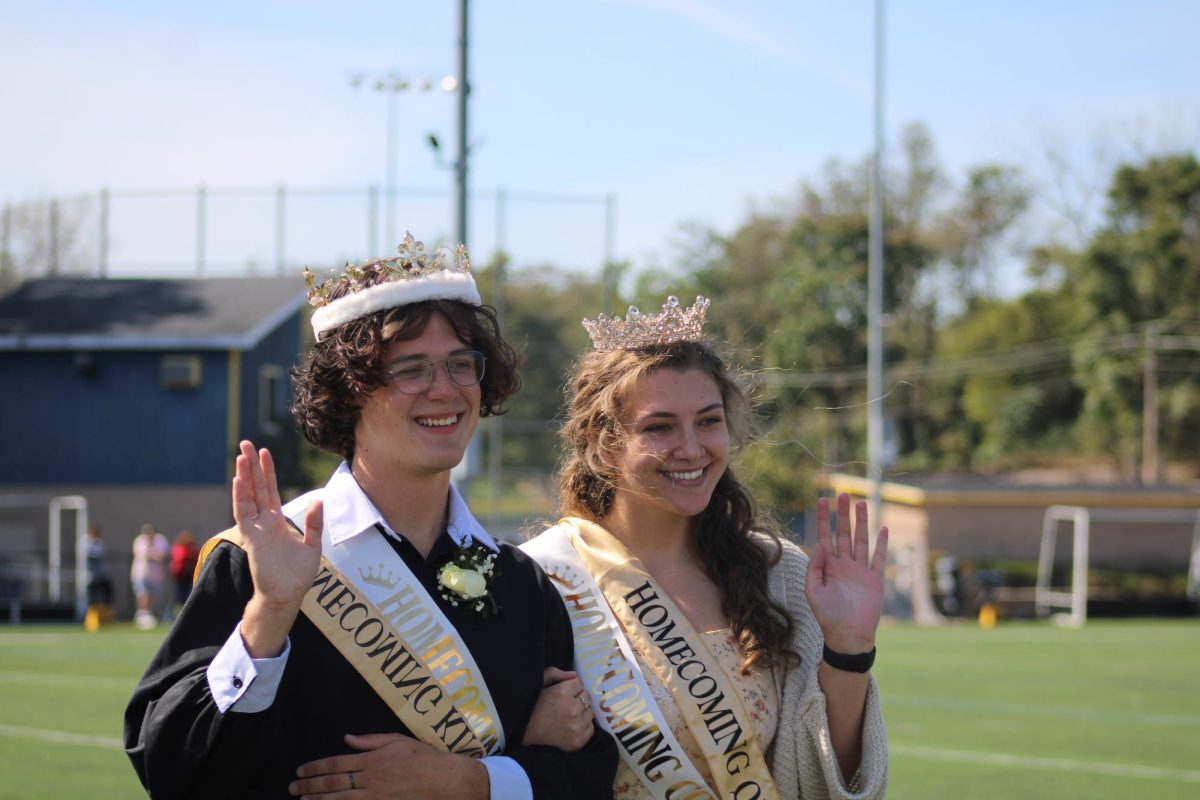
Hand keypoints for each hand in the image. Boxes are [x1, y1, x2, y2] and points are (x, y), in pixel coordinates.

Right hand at [234, 440, 322, 656]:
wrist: (287, 596)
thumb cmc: (297, 575)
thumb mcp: (312, 545)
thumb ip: (314, 523)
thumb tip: (320, 500)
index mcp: (276, 522)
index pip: (269, 491)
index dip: (267, 472)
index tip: (264, 452)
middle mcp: (264, 522)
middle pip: (256, 488)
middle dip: (251, 466)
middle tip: (245, 443)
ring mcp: (256, 529)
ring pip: (247, 496)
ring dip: (244, 476)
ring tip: (241, 455)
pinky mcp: (252, 538)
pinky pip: (244, 514)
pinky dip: (241, 497)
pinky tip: (239, 480)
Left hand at [290, 733, 486, 798]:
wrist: (444, 781)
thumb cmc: (424, 758)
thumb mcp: (397, 740)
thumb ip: (370, 740)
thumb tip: (347, 738)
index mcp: (371, 759)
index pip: (335, 764)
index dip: (315, 767)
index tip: (301, 769)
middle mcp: (369, 779)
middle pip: (332, 783)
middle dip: (309, 785)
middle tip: (293, 786)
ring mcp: (374, 797)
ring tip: (301, 799)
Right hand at [522, 667, 593, 750]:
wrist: (522, 735)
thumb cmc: (530, 707)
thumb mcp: (539, 684)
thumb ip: (555, 674)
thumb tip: (574, 674)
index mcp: (563, 692)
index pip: (579, 683)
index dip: (571, 686)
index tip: (564, 692)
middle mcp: (572, 709)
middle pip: (586, 697)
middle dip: (578, 698)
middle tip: (566, 704)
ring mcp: (576, 726)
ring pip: (590, 712)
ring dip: (582, 712)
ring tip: (568, 716)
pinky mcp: (578, 741)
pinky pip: (590, 728)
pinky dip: (583, 726)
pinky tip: (571, 726)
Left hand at [805, 493, 887, 653]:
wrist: (848, 636)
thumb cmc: (827, 616)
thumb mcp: (813, 591)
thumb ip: (815, 568)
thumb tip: (819, 545)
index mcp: (828, 566)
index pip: (825, 536)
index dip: (823, 519)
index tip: (822, 500)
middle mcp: (844, 564)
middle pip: (844, 533)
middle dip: (843, 514)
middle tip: (844, 494)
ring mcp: (861, 570)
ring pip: (861, 540)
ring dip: (862, 522)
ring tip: (862, 502)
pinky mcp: (875, 579)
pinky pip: (879, 557)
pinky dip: (882, 544)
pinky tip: (883, 528)